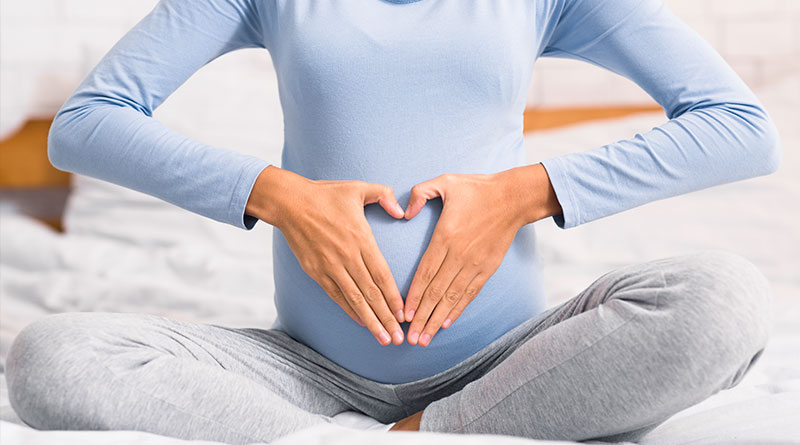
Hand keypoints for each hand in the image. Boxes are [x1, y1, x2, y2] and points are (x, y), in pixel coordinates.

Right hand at [246, 166, 405, 345]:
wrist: (290, 202)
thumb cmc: (326, 194)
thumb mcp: (358, 187)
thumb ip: (384, 195)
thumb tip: (401, 210)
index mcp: (360, 238)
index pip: (381, 274)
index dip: (393, 296)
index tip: (404, 314)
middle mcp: (346, 256)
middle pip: (370, 292)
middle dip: (386, 317)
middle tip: (399, 338)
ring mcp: (330, 266)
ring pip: (353, 299)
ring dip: (370, 320)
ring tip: (383, 338)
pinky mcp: (316, 271)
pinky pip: (335, 295)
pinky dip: (349, 310)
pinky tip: (361, 322)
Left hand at [402, 163, 561, 346]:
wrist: (512, 198)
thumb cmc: (476, 188)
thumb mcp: (445, 181)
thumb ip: (420, 193)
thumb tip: (404, 212)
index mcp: (446, 236)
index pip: (425, 272)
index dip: (414, 296)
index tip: (404, 315)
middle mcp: (459, 255)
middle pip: (436, 292)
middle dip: (422, 317)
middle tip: (408, 338)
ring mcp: (474, 264)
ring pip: (452, 298)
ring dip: (437, 320)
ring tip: (424, 339)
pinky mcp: (487, 268)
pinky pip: (469, 294)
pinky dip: (457, 310)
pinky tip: (446, 324)